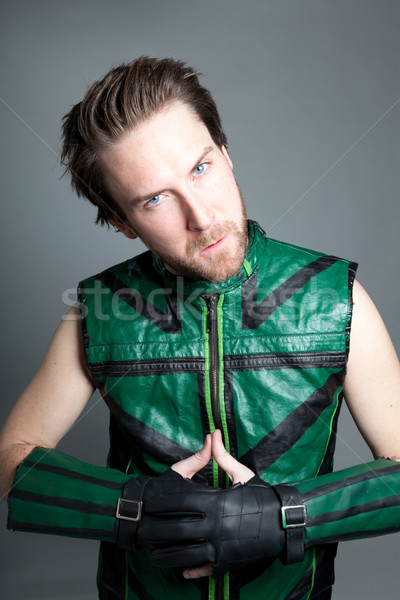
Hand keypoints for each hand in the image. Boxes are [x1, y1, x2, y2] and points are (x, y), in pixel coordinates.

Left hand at [140, 430, 276, 577]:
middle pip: (177, 530)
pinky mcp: (227, 561)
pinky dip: (192, 571)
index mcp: (216, 502)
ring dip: (167, 556)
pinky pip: (205, 568)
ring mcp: (220, 546)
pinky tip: (181, 571)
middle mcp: (215, 526)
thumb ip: (221, 456)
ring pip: (186, 554)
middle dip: (158, 531)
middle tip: (144, 531)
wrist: (285, 521)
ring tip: (153, 555)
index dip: (162, 503)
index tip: (149, 503)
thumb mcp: (242, 474)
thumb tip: (211, 433)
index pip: (181, 502)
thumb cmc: (262, 496)